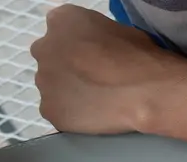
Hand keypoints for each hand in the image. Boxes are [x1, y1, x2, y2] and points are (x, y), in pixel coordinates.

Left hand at [31, 4, 184, 134]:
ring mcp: (43, 81)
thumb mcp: (116, 29)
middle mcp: (43, 48)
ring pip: (53, 88)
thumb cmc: (138, 56)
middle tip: (94, 81)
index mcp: (61, 20)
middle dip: (68, 70)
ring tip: (97, 102)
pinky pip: (58, 112)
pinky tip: (93, 116)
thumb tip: (96, 49)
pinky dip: (72, 116)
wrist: (143, 91)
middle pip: (52, 60)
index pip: (62, 33)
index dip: (79, 49)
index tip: (94, 59)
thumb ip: (94, 36)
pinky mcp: (49, 110)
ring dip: (69, 93)